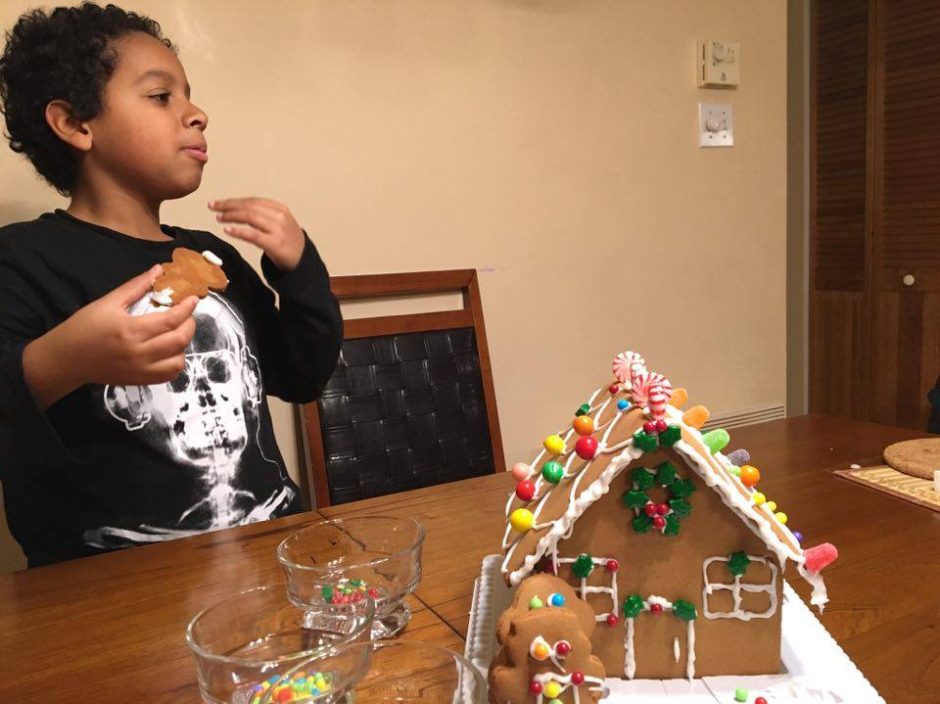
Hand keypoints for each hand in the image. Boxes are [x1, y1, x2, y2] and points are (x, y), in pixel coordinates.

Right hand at [23, 265, 198, 408]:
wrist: (66, 359)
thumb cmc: (84, 327)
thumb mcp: (108, 302)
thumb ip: (136, 287)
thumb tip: (158, 270)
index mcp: (130, 330)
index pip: (171, 320)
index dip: (187, 308)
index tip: (193, 299)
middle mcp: (139, 353)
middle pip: (180, 340)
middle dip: (189, 324)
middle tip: (186, 315)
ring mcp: (141, 370)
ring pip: (178, 361)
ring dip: (184, 345)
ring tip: (177, 333)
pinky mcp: (140, 381)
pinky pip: (169, 376)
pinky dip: (176, 362)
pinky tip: (170, 351)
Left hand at [208, 197, 305, 271]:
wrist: (303, 260)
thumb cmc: (287, 241)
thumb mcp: (278, 222)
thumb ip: (261, 215)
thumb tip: (236, 210)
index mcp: (279, 208)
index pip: (252, 201)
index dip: (233, 200)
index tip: (218, 203)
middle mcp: (279, 216)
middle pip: (249, 206)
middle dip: (228, 205)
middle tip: (213, 207)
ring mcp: (278, 230)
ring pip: (250, 217)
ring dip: (232, 216)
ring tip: (219, 218)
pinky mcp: (275, 244)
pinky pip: (253, 235)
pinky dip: (239, 231)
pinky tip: (228, 230)